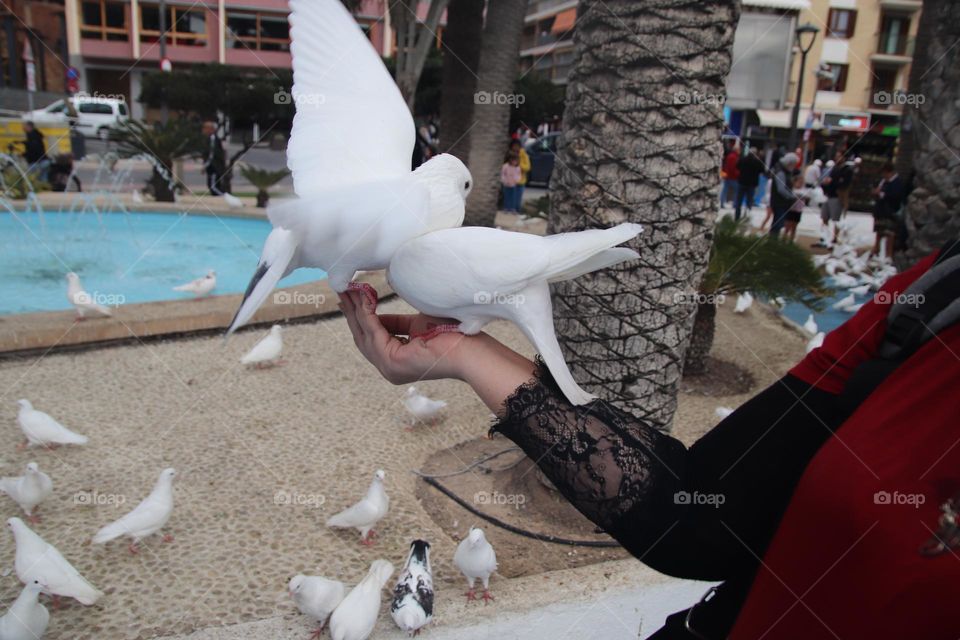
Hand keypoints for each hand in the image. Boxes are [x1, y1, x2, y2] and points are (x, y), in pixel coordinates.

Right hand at [337, 291, 536, 411]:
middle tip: (343, 290)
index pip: (372, 337)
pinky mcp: (392, 363)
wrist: (470, 348)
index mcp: (396, 361)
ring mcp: (389, 368)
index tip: (353, 296)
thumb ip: (396, 323)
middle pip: (362, 337)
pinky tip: (364, 299)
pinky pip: (374, 333)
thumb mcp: (416, 325)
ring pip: (365, 334)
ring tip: (349, 290)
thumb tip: (375, 309)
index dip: (361, 316)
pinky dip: (367, 315)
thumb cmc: (451, 335)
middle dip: (352, 312)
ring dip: (356, 310)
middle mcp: (389, 368)